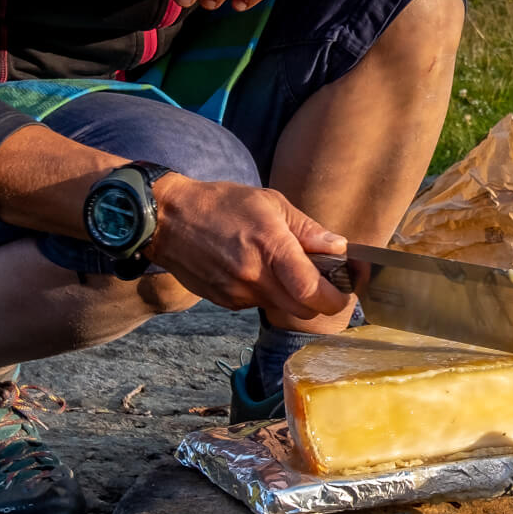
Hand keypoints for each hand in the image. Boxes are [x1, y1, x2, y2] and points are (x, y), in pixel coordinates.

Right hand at [146, 174, 350, 318]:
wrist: (166, 220)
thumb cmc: (221, 204)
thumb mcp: (270, 202)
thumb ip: (307, 229)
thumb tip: (339, 247)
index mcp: (270, 248)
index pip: (313, 292)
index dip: (337, 297)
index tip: (346, 288)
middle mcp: (254, 277)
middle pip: (304, 310)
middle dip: (321, 300)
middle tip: (324, 280)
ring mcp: (238, 293)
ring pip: (283, 309)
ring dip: (295, 297)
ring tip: (288, 270)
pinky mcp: (226, 302)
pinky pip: (260, 305)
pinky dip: (270, 294)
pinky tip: (259, 270)